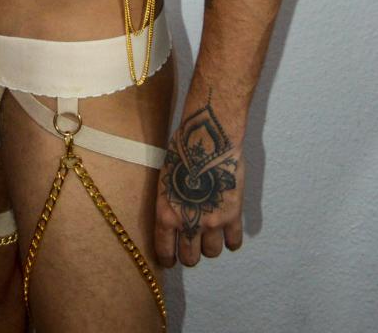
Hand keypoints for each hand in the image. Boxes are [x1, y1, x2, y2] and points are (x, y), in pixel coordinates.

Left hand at [155, 98, 244, 266]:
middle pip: (191, 258)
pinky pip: (234, 242)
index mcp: (166, 214)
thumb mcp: (165, 180)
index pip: (165, 251)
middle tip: (191, 246)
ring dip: (210, 246)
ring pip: (212, 252)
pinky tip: (229, 234)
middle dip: (190, 254)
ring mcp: (212, 222)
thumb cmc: (182, 151)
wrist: (208, 139)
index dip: (169, 259)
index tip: (171, 260)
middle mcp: (188, 224)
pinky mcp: (233, 216)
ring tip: (209, 235)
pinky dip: (231, 241)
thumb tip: (172, 220)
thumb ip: (169, 204)